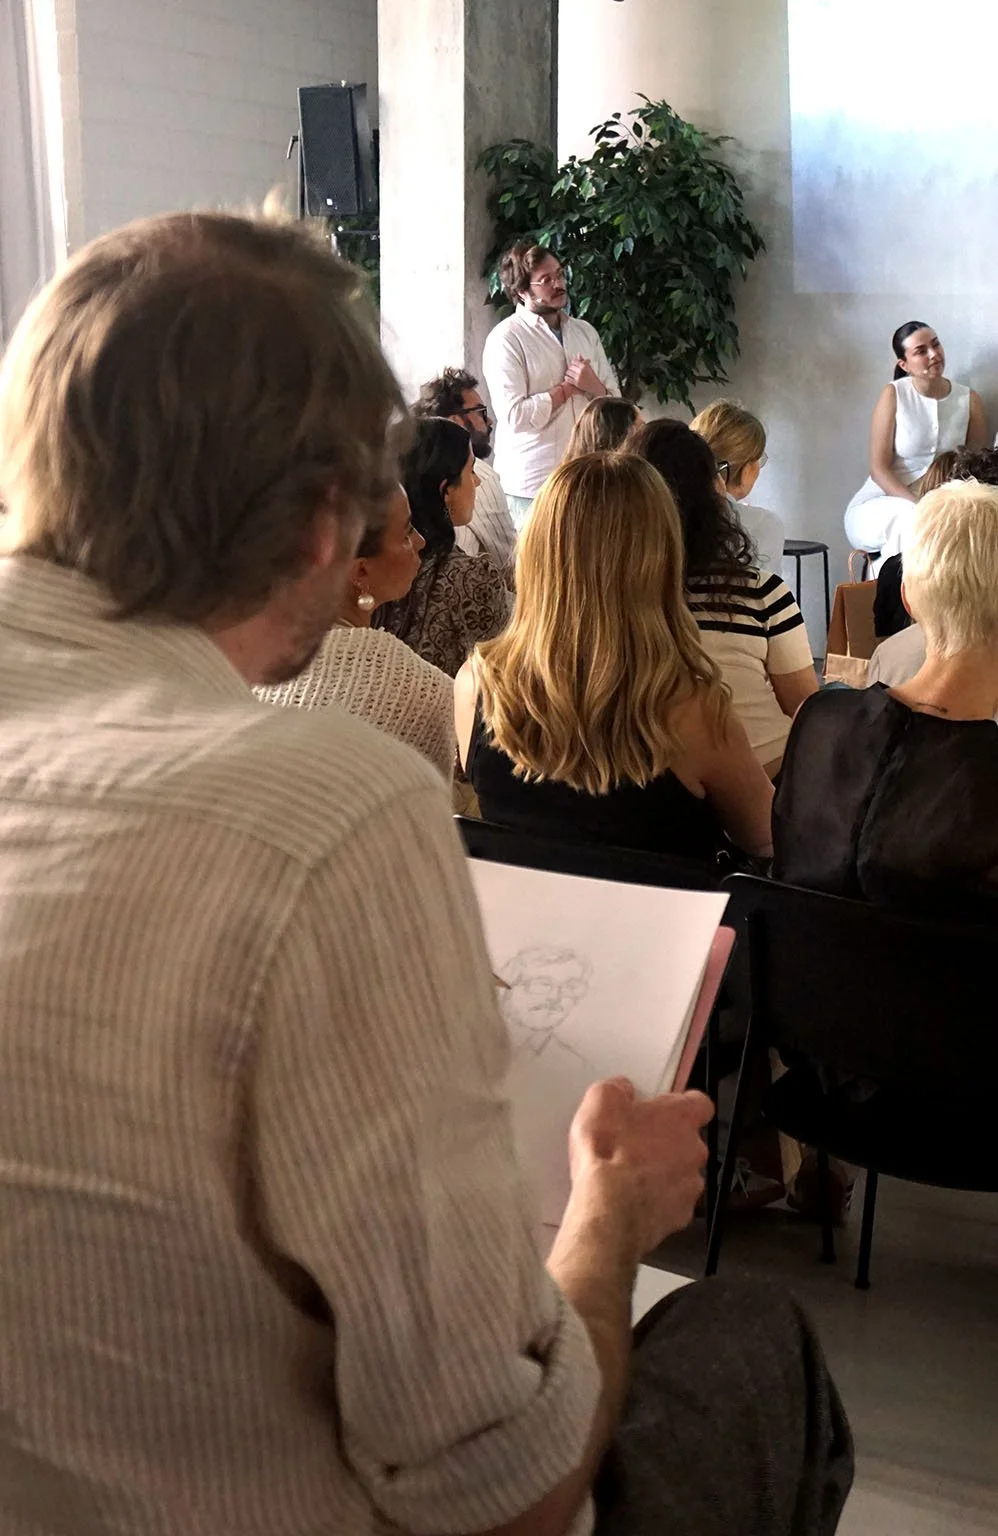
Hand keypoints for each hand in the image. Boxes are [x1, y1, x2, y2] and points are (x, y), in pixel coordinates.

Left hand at [565, 355, 605, 397]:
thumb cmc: (591, 375)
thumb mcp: (588, 367)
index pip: (574, 361)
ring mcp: (578, 377)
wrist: (594, 386)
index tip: (573, 364)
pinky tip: (567, 377)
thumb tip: (578, 353)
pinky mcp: (576, 383)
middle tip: (571, 369)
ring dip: (568, 372)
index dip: (573, 362)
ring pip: (568, 372)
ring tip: (570, 373)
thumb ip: (582, 360)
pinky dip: (566, 377)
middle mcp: (581, 371)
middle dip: (570, 367)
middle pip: (570, 366)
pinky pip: (568, 379)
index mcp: (584, 366)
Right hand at [568, 1078, 712, 1256]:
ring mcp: (689, 1185)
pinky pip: (671, 1202)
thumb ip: (617, 1089)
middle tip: (634, 1141)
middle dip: (664, 1140)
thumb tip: (620, 1090)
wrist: (607, 1211)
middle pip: (687, 1140)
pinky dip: (654, 1199)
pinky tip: (629, 1196)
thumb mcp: (600, 1101)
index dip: (681, 1104)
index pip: (699, 1103)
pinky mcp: (679, 1215)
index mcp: (680, 1118)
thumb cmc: (608, 1158)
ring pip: (679, 1173)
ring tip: (627, 1173)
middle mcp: (693, 1150)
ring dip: (660, 1171)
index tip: (664, 1106)